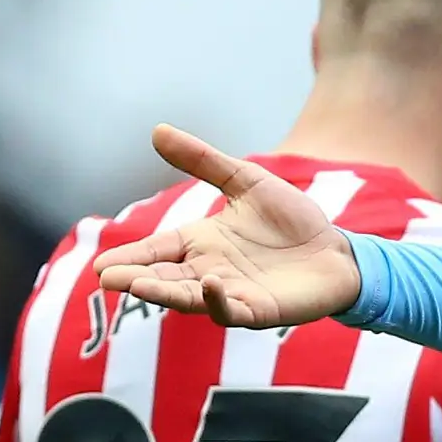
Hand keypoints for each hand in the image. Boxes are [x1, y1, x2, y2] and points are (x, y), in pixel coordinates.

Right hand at [94, 126, 361, 329]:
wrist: (339, 251)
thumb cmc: (292, 219)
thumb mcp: (246, 181)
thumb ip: (204, 161)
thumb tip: (157, 130)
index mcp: (199, 243)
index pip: (156, 252)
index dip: (131, 259)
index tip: (102, 266)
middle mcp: (209, 271)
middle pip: (164, 278)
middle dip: (137, 280)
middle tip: (107, 279)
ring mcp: (233, 293)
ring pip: (190, 298)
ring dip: (164, 293)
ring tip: (138, 286)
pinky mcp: (261, 311)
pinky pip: (233, 311)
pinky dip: (218, 301)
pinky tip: (209, 283)